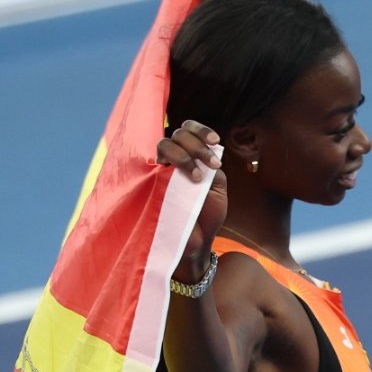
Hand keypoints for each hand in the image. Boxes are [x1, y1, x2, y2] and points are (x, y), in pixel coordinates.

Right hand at [158, 121, 227, 279]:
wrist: (199, 241)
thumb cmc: (208, 214)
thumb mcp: (218, 187)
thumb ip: (212, 167)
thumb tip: (205, 152)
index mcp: (192, 158)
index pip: (188, 131)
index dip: (200, 130)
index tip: (215, 140)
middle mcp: (175, 161)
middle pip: (178, 133)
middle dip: (197, 144)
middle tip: (213, 164)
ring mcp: (163, 171)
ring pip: (164, 144)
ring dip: (186, 154)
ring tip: (200, 178)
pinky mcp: (154, 184)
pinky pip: (157, 165)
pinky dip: (176, 167)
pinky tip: (193, 180)